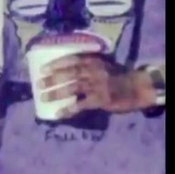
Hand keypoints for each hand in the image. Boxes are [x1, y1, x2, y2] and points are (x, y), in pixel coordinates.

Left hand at [37, 53, 155, 117]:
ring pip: (73, 88)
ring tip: (43, 97)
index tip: (42, 69)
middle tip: (38, 84)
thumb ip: (86, 65)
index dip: (56, 64)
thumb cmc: (116, 76)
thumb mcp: (102, 64)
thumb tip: (63, 68)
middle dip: (52, 79)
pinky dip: (69, 109)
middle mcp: (93, 71)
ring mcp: (97, 86)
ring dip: (56, 93)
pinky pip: (82, 105)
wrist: (136, 88)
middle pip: (69, 74)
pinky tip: (59, 114)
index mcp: (93, 61)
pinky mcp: (101, 100)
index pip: (71, 59)